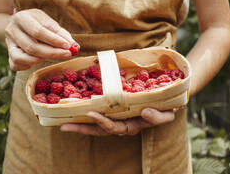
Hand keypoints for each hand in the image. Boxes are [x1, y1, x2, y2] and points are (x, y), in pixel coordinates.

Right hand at [5, 9, 78, 70]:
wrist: (17, 24)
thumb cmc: (37, 23)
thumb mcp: (47, 22)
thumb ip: (60, 33)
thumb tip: (74, 46)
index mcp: (21, 18)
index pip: (38, 31)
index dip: (54, 40)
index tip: (67, 46)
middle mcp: (11, 30)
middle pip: (32, 47)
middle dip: (52, 53)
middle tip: (67, 54)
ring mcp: (8, 43)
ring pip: (23, 57)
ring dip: (41, 59)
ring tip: (53, 55)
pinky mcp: (8, 54)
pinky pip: (16, 65)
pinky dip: (28, 65)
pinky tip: (38, 59)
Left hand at [60, 108, 174, 135]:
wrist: (164, 101)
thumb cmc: (165, 108)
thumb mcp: (167, 114)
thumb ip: (158, 116)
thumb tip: (145, 111)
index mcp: (130, 126)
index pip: (113, 127)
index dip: (102, 122)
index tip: (91, 113)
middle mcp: (119, 123)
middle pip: (97, 129)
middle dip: (81, 127)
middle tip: (63, 125)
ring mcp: (114, 116)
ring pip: (94, 122)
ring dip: (79, 121)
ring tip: (62, 119)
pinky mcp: (112, 107)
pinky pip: (98, 109)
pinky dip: (86, 109)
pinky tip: (74, 105)